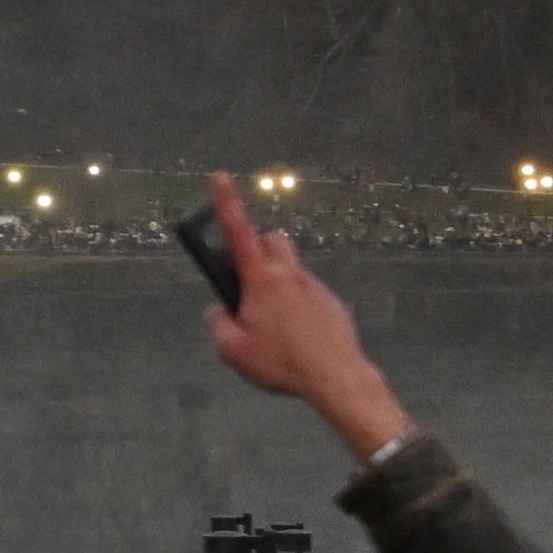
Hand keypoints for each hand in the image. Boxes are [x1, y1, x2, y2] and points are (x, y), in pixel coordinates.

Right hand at [197, 179, 404, 458]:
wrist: (335, 376)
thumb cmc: (281, 362)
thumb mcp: (233, 351)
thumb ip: (217, 324)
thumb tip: (217, 311)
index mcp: (261, 281)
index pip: (239, 231)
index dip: (226, 202)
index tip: (220, 176)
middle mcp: (289, 275)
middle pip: (271, 240)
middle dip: (257, 249)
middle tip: (249, 280)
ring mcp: (314, 286)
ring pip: (291, 268)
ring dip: (278, 280)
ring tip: (274, 319)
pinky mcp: (332, 302)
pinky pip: (309, 293)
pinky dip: (298, 305)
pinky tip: (298, 336)